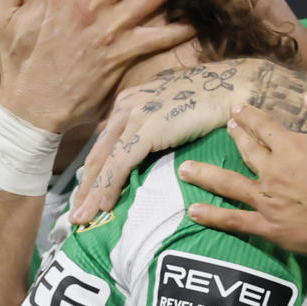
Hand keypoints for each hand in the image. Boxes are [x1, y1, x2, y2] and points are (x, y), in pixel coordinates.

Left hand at [70, 58, 283, 224]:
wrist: (231, 88)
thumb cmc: (210, 101)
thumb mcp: (173, 111)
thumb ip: (154, 125)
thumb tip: (143, 146)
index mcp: (130, 102)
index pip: (105, 143)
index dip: (93, 171)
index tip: (86, 194)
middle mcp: (126, 106)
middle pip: (98, 154)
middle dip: (85, 186)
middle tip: (75, 213)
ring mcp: (134, 116)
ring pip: (104, 162)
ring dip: (91, 193)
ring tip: (82, 218)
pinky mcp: (146, 129)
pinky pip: (120, 163)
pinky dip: (109, 186)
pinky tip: (103, 205)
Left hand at [178, 91, 306, 257]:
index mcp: (291, 145)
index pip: (263, 125)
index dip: (249, 116)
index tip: (238, 110)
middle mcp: (273, 170)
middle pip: (246, 149)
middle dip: (235, 136)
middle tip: (226, 129)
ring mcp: (267, 199)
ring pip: (229, 183)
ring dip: (206, 175)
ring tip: (185, 170)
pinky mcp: (269, 226)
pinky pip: (234, 220)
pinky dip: (213, 216)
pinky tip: (193, 211)